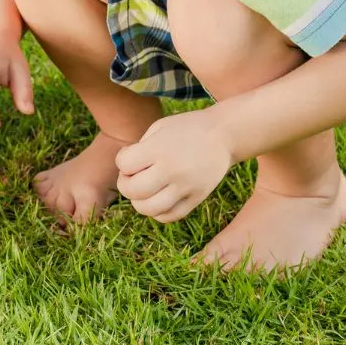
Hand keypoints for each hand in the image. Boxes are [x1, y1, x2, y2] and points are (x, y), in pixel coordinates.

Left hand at [115, 108, 234, 222]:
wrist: (223, 135)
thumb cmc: (185, 129)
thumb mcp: (159, 128)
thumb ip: (139, 149)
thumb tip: (125, 173)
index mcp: (160, 148)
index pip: (124, 164)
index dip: (122, 160)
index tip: (131, 154)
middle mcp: (173, 170)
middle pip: (133, 191)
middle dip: (125, 184)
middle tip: (132, 175)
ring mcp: (186, 187)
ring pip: (149, 210)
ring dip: (139, 201)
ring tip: (144, 190)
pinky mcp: (197, 199)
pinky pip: (169, 216)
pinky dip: (157, 212)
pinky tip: (157, 198)